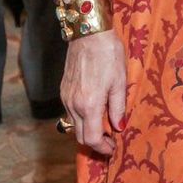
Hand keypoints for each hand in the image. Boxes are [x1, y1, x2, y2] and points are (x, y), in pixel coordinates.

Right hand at [60, 31, 126, 156]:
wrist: (89, 33)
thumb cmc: (108, 54)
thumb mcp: (120, 81)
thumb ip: (118, 107)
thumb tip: (119, 127)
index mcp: (89, 105)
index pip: (91, 138)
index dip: (102, 148)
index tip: (113, 148)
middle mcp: (73, 104)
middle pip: (80, 136)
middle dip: (95, 142)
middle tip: (110, 141)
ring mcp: (66, 97)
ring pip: (74, 124)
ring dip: (88, 130)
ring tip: (105, 125)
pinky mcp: (63, 90)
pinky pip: (70, 112)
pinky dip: (82, 118)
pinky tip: (95, 110)